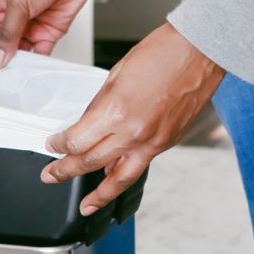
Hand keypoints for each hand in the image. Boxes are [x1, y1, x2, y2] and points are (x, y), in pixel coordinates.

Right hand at [0, 0, 101, 65]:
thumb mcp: (17, 3)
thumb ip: (6, 33)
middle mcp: (10, 18)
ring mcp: (28, 27)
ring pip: (16, 53)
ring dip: (13, 64)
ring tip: (9, 77)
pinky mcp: (47, 33)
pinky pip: (38, 54)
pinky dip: (35, 64)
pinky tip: (31, 70)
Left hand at [40, 23, 225, 215]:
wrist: (202, 49)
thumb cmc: (163, 52)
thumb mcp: (116, 75)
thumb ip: (99, 105)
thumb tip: (85, 124)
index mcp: (115, 111)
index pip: (76, 142)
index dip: (59, 146)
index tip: (52, 145)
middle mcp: (134, 132)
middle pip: (90, 163)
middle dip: (65, 171)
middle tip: (51, 176)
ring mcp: (154, 141)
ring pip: (120, 178)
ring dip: (99, 194)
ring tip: (86, 205)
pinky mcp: (168, 142)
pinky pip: (140, 166)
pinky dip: (123, 175)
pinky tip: (112, 179)